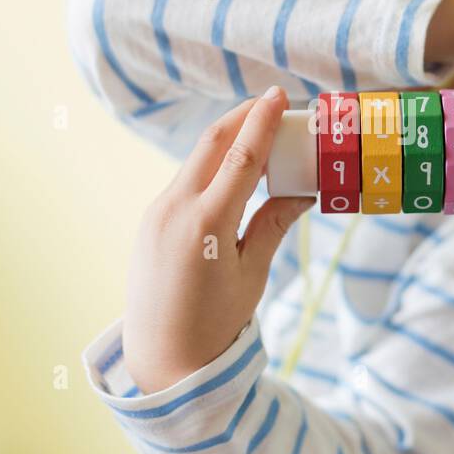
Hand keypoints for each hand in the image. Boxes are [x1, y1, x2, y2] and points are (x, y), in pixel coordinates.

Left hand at [122, 86, 313, 394]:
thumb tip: (302, 190)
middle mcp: (176, 208)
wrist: (161, 358)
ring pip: (197, 160)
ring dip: (229, 142)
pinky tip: (234, 174)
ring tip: (261, 138)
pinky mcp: (151, 220)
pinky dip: (212, 167)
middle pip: (213, 144)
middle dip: (243, 118)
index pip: (241, 156)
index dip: (262, 121)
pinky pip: (185, 181)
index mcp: (207, 223)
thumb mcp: (253, 273)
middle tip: (273, 105)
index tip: (278, 94)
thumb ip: (274, 224)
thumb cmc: (214, 324)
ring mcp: (158, 212)